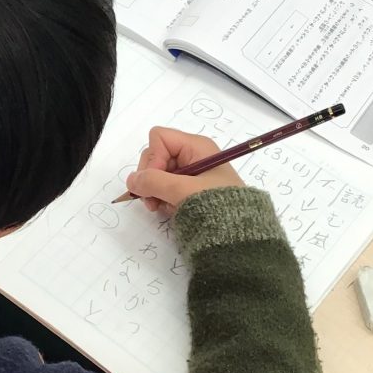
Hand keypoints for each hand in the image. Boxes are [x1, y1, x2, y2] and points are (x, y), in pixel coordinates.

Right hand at [127, 127, 243, 214]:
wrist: (241, 234)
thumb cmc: (217, 205)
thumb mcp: (183, 190)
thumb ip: (153, 182)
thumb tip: (131, 181)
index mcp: (196, 146)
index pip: (159, 138)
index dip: (153, 158)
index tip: (157, 181)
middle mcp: (192, 155)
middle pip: (155, 156)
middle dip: (150, 178)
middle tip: (153, 201)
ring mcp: (190, 173)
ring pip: (157, 174)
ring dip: (154, 191)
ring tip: (161, 208)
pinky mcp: (188, 189)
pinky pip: (165, 187)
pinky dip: (162, 198)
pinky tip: (170, 210)